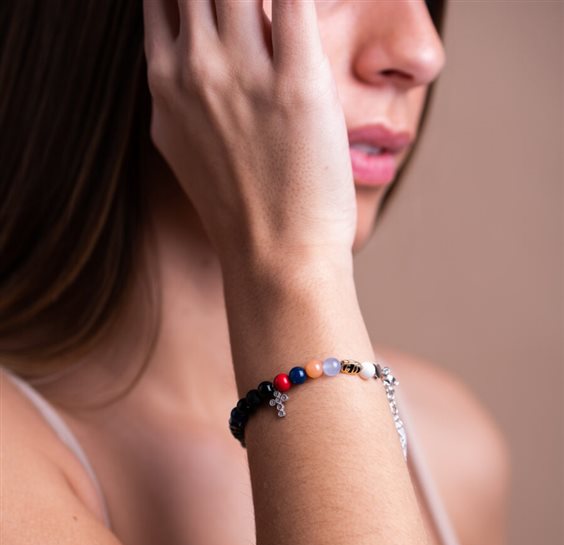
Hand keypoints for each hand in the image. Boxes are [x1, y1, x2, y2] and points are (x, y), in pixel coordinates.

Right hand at [142, 0, 356, 265]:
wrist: (274, 257)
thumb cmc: (239, 209)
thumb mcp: (185, 146)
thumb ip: (180, 94)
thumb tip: (187, 60)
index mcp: (164, 83)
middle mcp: (193, 67)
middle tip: (253, 6)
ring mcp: (242, 73)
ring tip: (281, 14)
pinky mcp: (296, 83)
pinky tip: (309, 7)